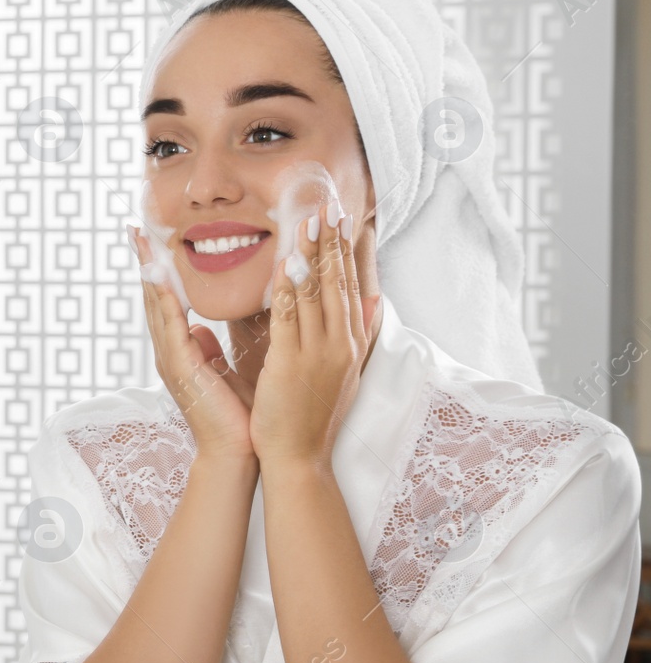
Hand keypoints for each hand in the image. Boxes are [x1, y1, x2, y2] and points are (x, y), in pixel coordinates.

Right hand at [131, 225, 256, 461]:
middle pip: (152, 297)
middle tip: (136, 228)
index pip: (167, 301)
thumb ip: (210, 349)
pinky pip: (168, 325)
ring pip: (155, 305)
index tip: (152, 240)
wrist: (237, 452)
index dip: (158, 270)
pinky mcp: (180, 368)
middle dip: (144, 262)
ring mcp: (170, 359)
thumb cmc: (237, 415)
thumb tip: (202, 329)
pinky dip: (161, 298)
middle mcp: (169, 352)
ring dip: (147, 272)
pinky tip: (158, 275)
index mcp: (181, 350)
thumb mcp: (224, 371)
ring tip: (140, 240)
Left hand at [248, 199, 377, 469]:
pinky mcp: (293, 362)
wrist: (300, 456)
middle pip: (339, 283)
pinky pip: (291, 317)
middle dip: (333, 242)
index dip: (347, 251)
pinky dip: (290, 288)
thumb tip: (374, 300)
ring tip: (310, 220)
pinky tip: (287, 262)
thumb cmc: (314, 416)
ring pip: (317, 293)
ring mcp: (319, 352)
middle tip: (329, 206)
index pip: (351, 287)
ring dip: (313, 255)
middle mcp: (341, 344)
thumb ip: (358, 334)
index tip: (344, 219)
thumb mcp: (346, 372)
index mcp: (351, 344)